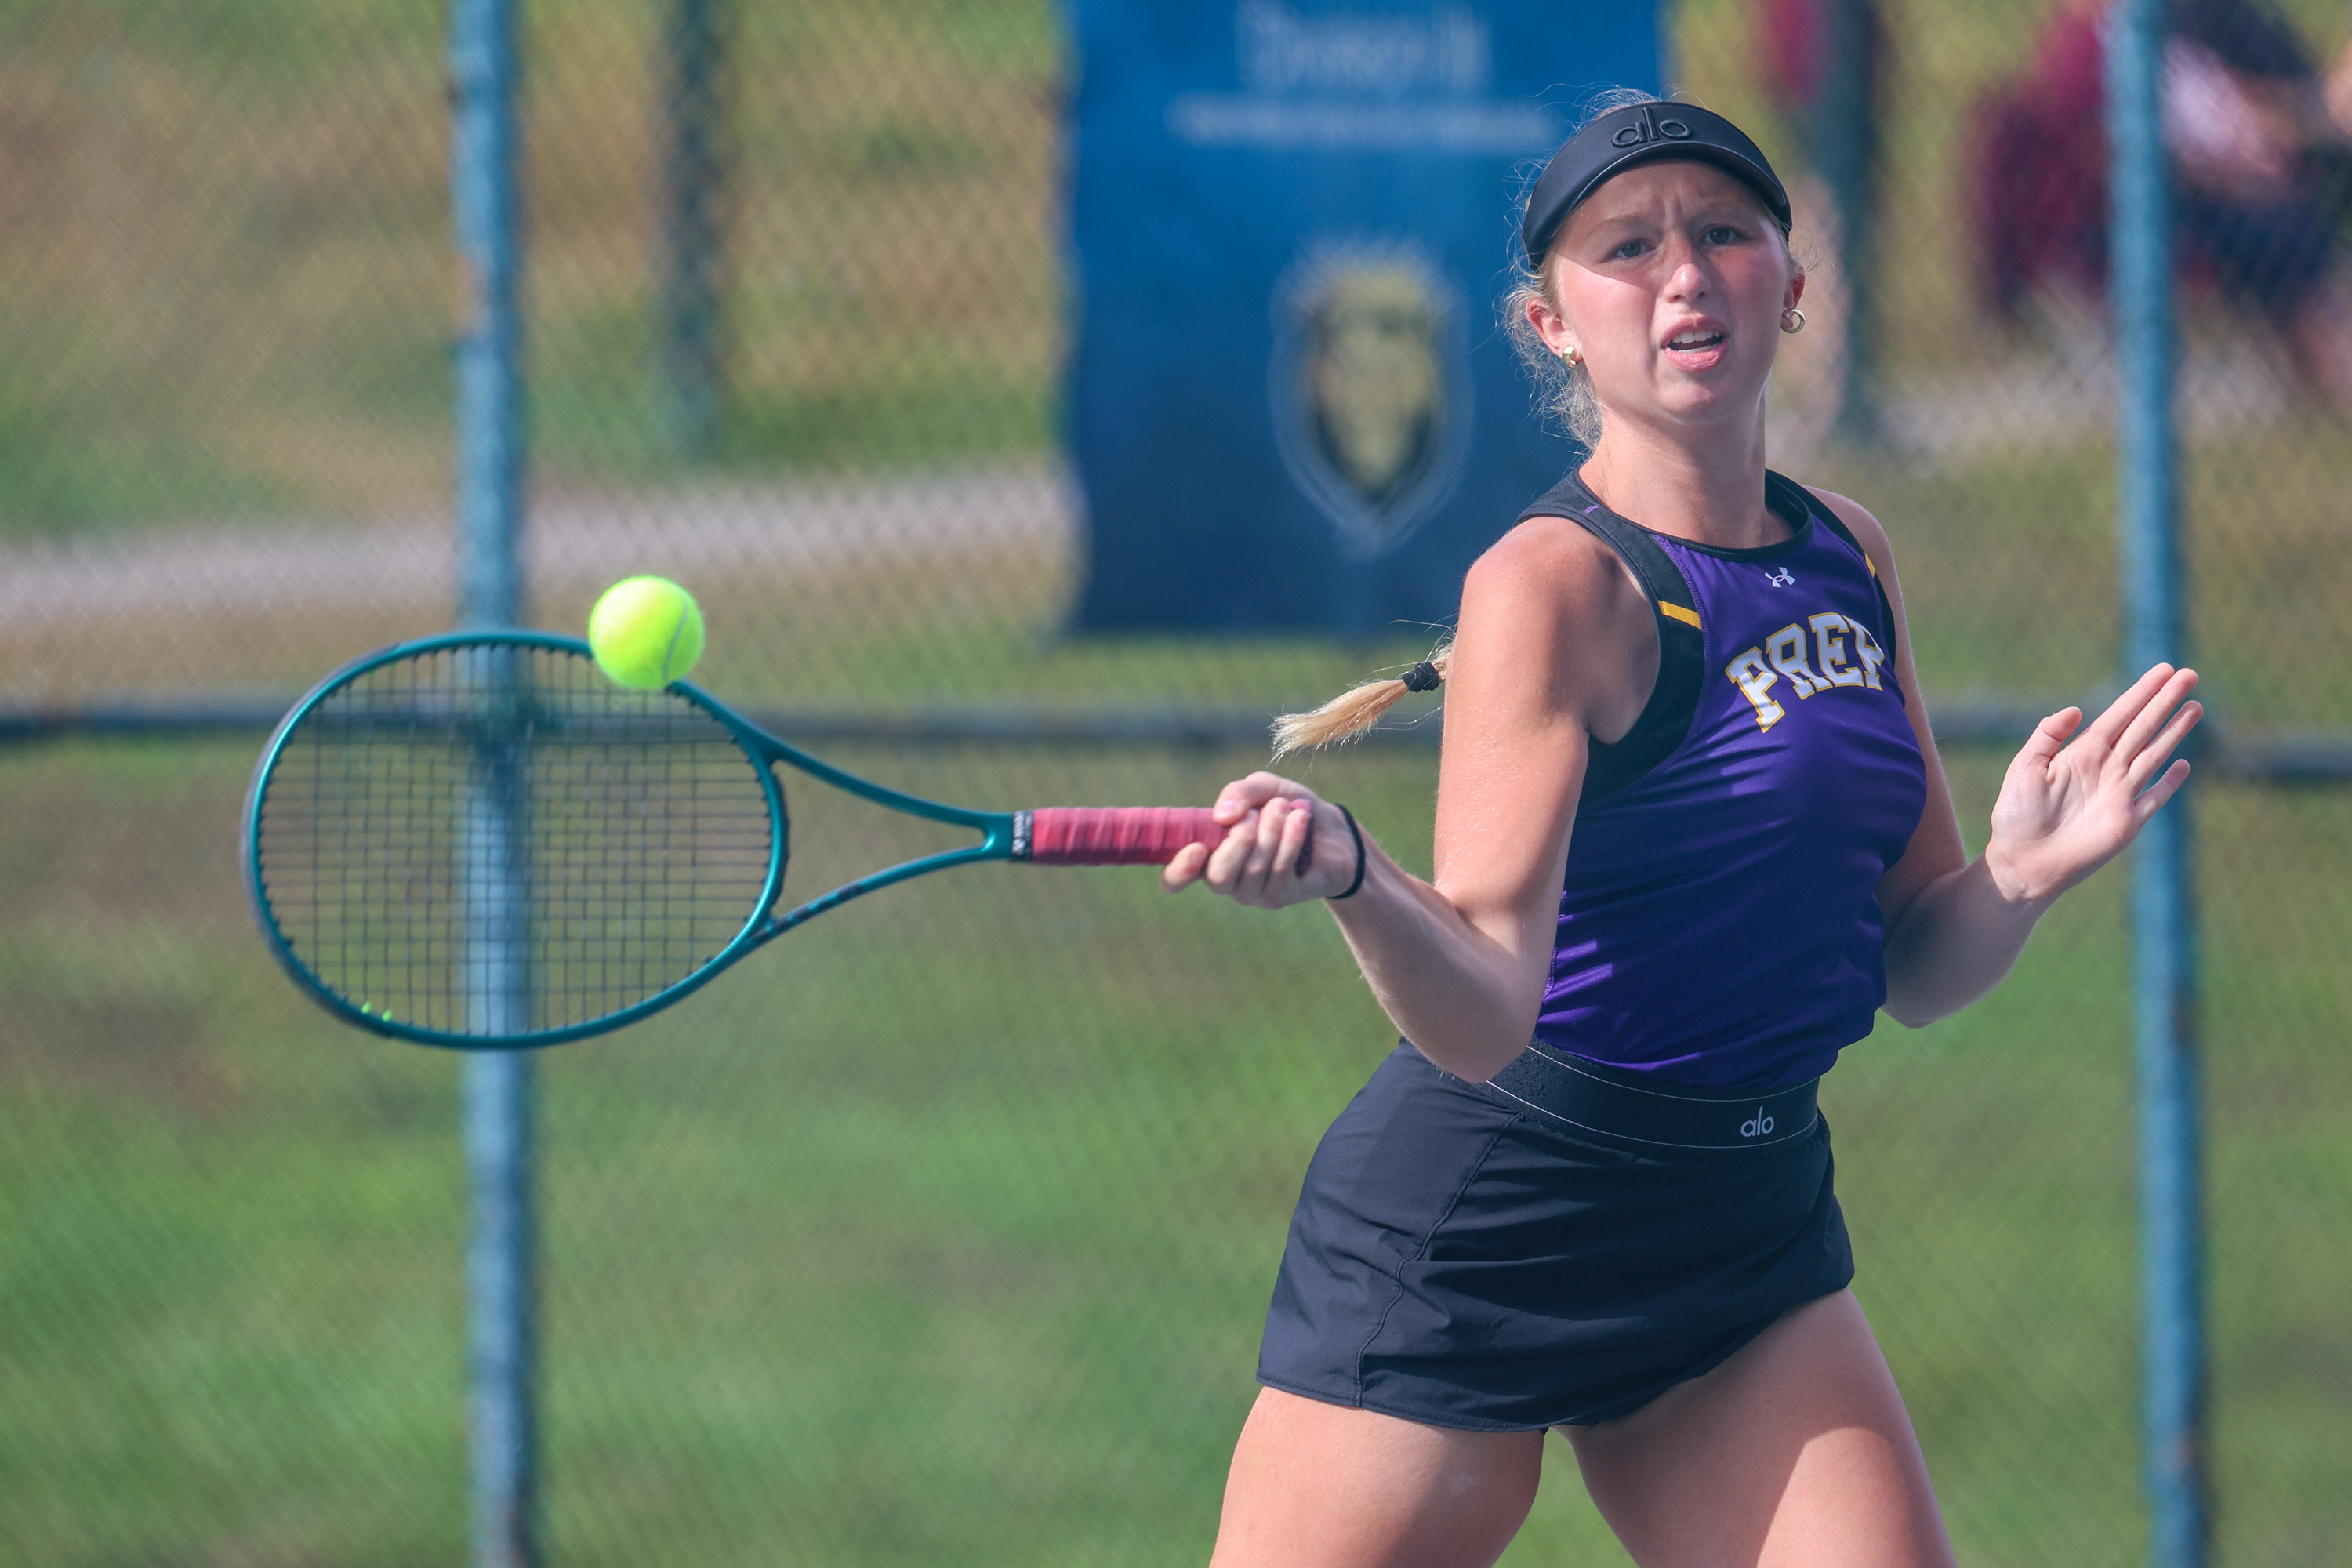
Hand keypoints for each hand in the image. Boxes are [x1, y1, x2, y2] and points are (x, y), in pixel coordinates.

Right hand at [1160, 770, 1359, 906]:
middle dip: (1238, 841)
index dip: (1178, 870)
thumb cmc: (1288, 809)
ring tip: (1284, 807)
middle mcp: (1226, 879)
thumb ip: (1239, 793)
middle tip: (1255, 815)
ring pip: (1253, 871)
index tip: (1197, 847)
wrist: (1334, 828)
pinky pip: (1280, 871)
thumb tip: (1221, 815)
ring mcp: (1252, 893)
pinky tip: (1301, 818)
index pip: (1175, 879)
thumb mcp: (1264, 789)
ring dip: (1270, 832)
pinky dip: (1290, 838)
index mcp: (1209, 854)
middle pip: (1217, 877)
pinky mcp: (1281, 897)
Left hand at [1984, 664, 2201, 906]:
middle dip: (2165, 701)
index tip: (2164, 670)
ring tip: (2195, 706)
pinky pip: (2155, 797)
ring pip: (2154, 754)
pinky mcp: (2128, 823)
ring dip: (2174, 731)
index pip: (2119, 715)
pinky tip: (2184, 765)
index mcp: (2082, 753)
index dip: (2142, 692)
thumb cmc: (2016, 816)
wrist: (2022, 862)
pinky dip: (2170, 782)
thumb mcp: (2025, 767)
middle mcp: (2105, 769)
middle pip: (2142, 727)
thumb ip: (2048, 735)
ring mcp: (2119, 795)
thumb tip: (2076, 710)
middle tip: (2190, 674)